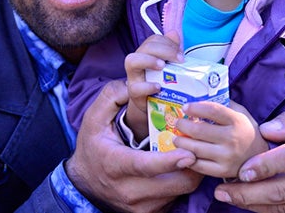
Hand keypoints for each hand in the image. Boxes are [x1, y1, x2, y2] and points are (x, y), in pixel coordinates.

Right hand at [66, 80, 201, 212]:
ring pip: (178, 192)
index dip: (169, 161)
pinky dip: (181, 184)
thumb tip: (131, 83)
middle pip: (172, 184)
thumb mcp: (93, 120)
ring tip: (195, 154)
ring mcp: (140, 206)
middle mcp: (128, 190)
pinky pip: (175, 200)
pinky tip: (182, 169)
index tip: (189, 153)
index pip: (145, 166)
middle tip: (201, 146)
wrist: (83, 185)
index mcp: (115, 164)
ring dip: (190, 174)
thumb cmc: (92, 148)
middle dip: (192, 167)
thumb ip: (111, 97)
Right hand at [124, 31, 182, 138]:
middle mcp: (137, 62)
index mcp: (146, 53)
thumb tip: (174, 32)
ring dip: (148, 60)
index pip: (153, 40)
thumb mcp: (170, 65)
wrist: (153, 104)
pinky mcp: (134, 94)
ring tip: (163, 66)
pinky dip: (147, 86)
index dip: (167, 43)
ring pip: (131, 61)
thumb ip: (172, 49)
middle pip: (143, 47)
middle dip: (162, 50)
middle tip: (178, 59)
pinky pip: (136, 87)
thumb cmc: (162, 81)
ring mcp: (133, 77)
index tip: (181, 53)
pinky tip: (158, 87)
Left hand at [174, 100, 267, 178]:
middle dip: (183, 125)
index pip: (212, 111)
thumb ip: (225, 104)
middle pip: (199, 130)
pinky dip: (187, 157)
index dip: (196, 108)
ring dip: (181, 142)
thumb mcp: (241, 113)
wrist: (261, 157)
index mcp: (237, 121)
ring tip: (177, 138)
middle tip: (178, 123)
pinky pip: (198, 165)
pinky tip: (184, 152)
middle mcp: (233, 139)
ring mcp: (227, 157)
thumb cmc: (246, 131)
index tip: (185, 107)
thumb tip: (202, 94)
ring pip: (195, 149)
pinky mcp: (222, 171)